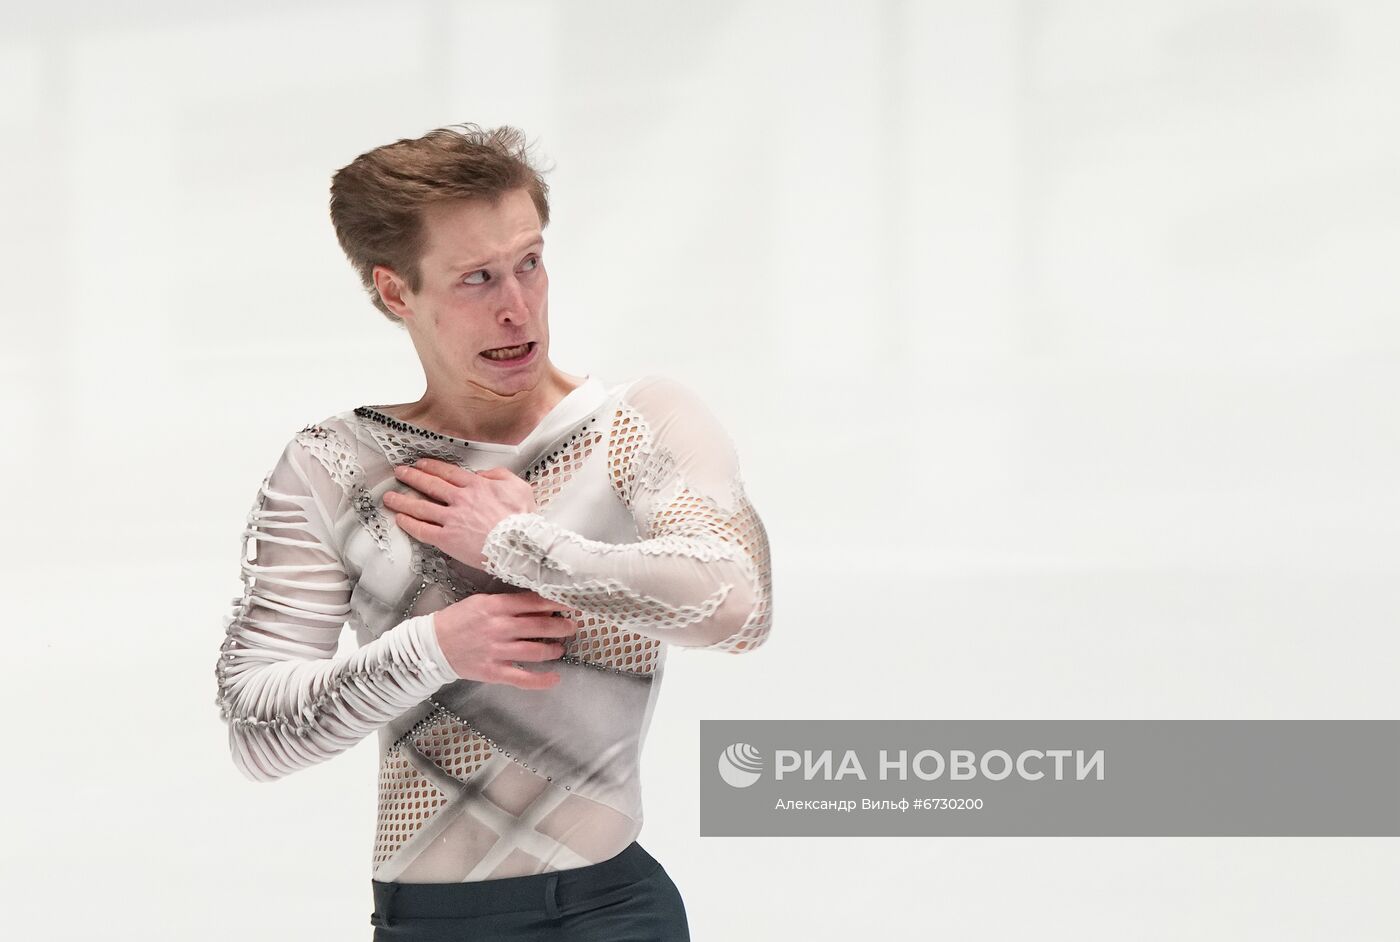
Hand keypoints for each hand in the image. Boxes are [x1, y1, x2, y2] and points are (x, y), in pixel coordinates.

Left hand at [383, 458, 536, 568]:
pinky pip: (423, 530)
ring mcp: (452, 519)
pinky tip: (400, 520)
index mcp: (476, 486)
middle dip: (412, 477)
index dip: (432, 467)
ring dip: (403, 501)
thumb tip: (483, 474)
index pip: (448, 473)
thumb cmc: (522, 519)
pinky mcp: (448, 539)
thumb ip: (499, 475)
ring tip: (389, 497)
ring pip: (421, 507)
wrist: (518, 544)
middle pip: (430, 485)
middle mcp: (460, 499)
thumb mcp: (518, 486)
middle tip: (400, 473)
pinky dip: (410, 524)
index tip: (421, 464)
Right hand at [432, 590, 576, 688]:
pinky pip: (522, 678)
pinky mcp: (493, 671)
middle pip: (540, 625)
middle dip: (561, 626)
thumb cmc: (458, 620)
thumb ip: (508, 603)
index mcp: (496, 606)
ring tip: (560, 648)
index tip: (570, 604)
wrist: (433, 644)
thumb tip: (538, 603)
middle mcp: (499, 627)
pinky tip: (555, 678)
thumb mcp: (482, 602)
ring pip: (535, 650)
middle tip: (572, 626)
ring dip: (554, 649)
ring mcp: (497, 651)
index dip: (556, 603)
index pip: (534, 602)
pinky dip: (541, 680)